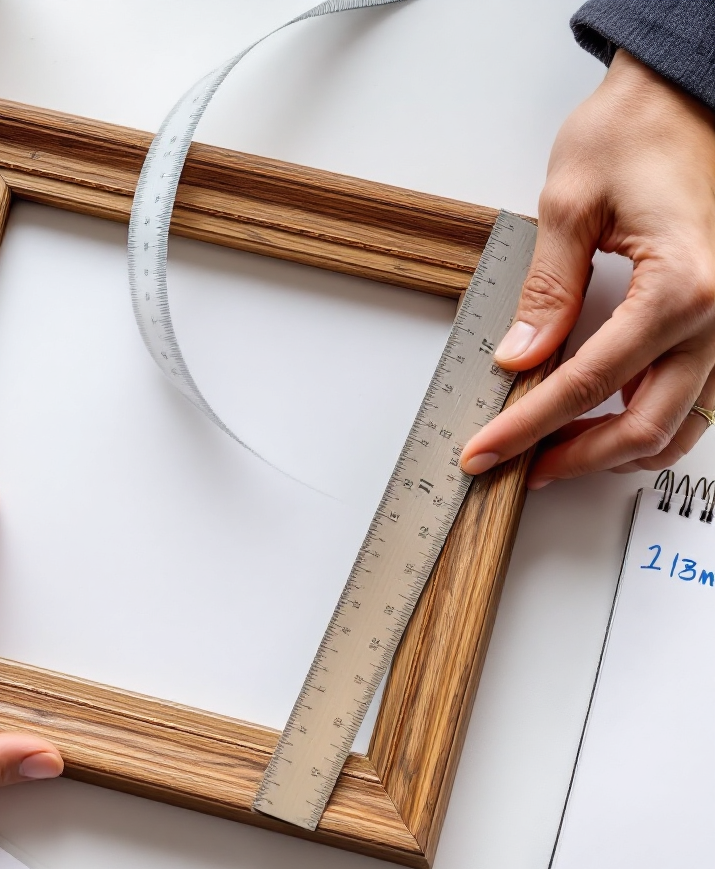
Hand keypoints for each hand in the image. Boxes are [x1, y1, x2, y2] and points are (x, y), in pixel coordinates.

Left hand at [461, 50, 714, 487]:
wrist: (689, 92)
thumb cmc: (640, 127)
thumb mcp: (572, 202)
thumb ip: (547, 290)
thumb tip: (521, 355)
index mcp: (682, 287)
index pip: (589, 385)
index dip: (527, 426)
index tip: (484, 450)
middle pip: (645, 428)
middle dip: (574, 457)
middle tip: (516, 466)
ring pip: (680, 426)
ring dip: (615, 451)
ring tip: (553, 452)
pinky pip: (696, 399)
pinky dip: (648, 423)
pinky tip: (602, 423)